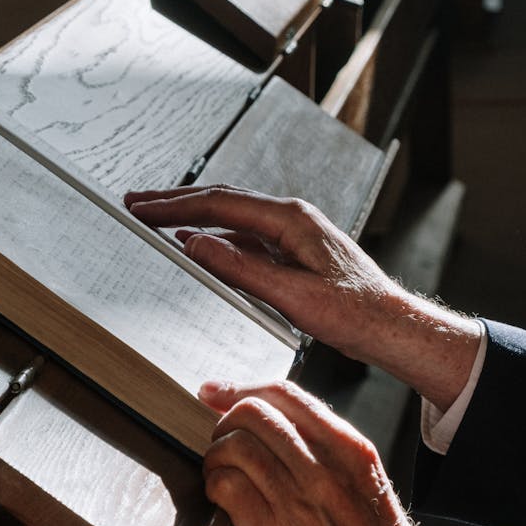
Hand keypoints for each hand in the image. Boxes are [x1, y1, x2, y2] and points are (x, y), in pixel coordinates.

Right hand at [125, 185, 479, 410]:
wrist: (389, 325)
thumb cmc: (353, 313)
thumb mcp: (292, 296)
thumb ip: (241, 268)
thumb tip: (195, 244)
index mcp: (290, 219)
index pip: (219, 203)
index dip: (174, 206)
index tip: (141, 207)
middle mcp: (290, 217)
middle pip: (221, 201)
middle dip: (175, 202)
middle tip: (135, 203)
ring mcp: (291, 232)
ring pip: (231, 216)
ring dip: (192, 218)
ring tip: (155, 218)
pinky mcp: (292, 249)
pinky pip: (244, 236)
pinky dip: (214, 237)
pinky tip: (196, 245)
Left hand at [199, 378, 451, 525]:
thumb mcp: (365, 485)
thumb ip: (326, 454)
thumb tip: (275, 431)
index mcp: (349, 449)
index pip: (284, 394)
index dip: (240, 388)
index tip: (214, 393)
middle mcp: (323, 468)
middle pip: (252, 412)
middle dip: (224, 423)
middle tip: (222, 447)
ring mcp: (297, 501)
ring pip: (234, 444)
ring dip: (215, 456)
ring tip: (220, 476)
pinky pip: (227, 485)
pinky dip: (214, 485)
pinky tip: (223, 500)